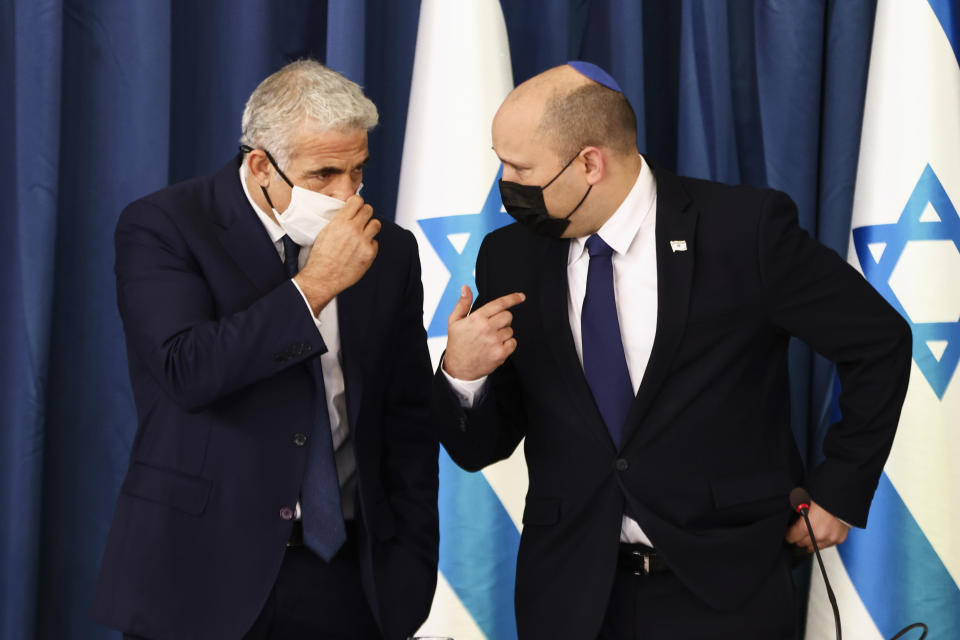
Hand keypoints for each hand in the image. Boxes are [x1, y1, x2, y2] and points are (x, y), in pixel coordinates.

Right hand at [294, 195, 380, 313]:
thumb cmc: (320, 257)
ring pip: (376, 224)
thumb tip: (349, 213)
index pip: (357, 200)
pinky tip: (361, 250)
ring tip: (364, 233)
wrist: (322, 278)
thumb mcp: (325, 232)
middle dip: (365, 213)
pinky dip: (370, 245)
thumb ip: (339, 221)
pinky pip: (375, 243)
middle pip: (369, 210)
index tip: (357, 206)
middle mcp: (353, 229)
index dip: (358, 203)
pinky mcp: (369, 254)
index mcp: (340, 222)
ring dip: (371, 226)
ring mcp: (363, 241)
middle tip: (362, 219)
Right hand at [443, 286, 524, 379]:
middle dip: (503, 319)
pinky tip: (495, 347)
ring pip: (510, 330)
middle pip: (508, 316)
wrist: (458, 368)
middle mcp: (486, 328)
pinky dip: (508, 344)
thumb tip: (466, 288)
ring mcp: (494, 341)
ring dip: (504, 333)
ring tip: (490, 339)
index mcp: (477, 318)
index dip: (513, 298)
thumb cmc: (457, 343)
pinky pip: (513, 342)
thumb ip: (463, 303)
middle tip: (492, 327)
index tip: (521, 296)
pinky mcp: (500, 353)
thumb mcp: (454, 321)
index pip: (499, 304)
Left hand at [784, 500, 849, 553]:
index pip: (792, 537)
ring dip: (810, 542)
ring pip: (814, 548)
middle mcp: (818, 535)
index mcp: (806, 526)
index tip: (788, 533)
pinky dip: (823, 541)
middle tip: (798, 533)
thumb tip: (793, 514)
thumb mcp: (804, 500)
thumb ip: (797, 511)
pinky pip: (827, 545)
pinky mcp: (839, 539)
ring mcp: (830, 539)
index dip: (788, 534)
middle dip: (799, 538)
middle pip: (802, 544)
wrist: (844, 497)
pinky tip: (820, 535)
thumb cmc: (824, 496)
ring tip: (807, 537)